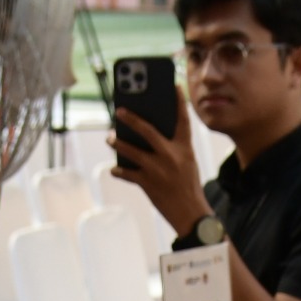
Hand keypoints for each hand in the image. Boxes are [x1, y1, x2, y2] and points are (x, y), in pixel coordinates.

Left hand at [109, 89, 208, 233]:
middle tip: (118, 110)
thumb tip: (147, 137)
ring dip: (118, 143)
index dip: (179, 101)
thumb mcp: (187, 163)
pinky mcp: (148, 184)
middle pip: (147, 130)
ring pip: (131, 151)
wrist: (191, 214)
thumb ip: (172, 148)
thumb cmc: (187, 187)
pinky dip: (119, 171)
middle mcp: (171, 156)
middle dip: (131, 119)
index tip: (174, 85)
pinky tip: (114, 169)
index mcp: (185, 149)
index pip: (183, 120)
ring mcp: (158, 170)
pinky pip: (128, 173)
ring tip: (110, 138)